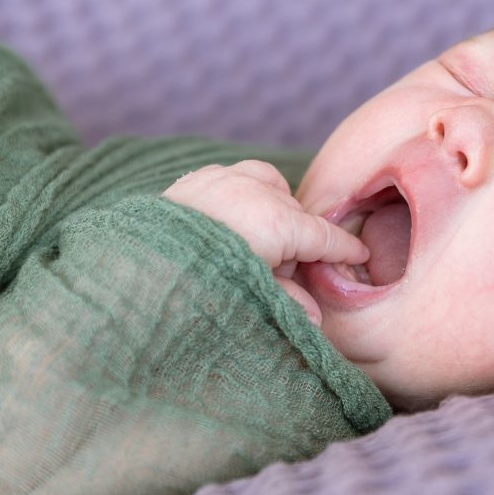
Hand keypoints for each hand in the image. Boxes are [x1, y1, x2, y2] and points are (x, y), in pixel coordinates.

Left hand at [162, 160, 368, 325]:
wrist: (133, 273)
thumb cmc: (199, 290)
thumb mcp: (252, 301)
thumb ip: (287, 303)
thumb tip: (315, 319)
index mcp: (278, 223)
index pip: (324, 237)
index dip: (345, 249)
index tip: (360, 255)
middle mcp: (255, 193)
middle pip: (298, 215)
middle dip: (303, 240)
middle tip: (295, 269)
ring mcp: (225, 180)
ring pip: (272, 186)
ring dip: (278, 209)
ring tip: (268, 240)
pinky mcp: (198, 179)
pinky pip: (238, 175)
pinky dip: (248, 192)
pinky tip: (241, 216)